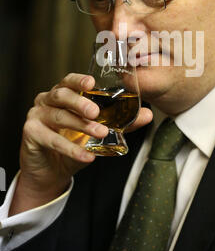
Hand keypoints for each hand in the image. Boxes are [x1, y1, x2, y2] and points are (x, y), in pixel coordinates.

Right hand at [10, 73, 152, 214]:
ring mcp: (37, 115)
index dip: (79, 80)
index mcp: (63, 94)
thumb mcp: (97, 132)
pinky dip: (71, 149)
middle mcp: (47, 100)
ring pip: (59, 116)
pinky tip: (87, 156)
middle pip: (62, 94)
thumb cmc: (73, 143)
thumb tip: (147, 116)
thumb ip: (120, 122)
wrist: (52, 170)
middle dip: (80, 102)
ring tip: (100, 133)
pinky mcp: (31, 133)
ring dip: (81, 125)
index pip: (69, 81)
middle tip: (96, 112)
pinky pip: (53, 140)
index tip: (92, 83)